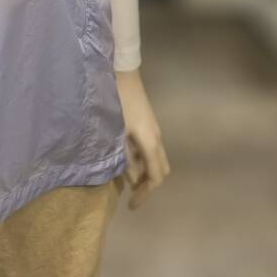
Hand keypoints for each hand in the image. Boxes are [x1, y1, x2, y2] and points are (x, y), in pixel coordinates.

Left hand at [114, 67, 168, 209]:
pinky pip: (150, 148)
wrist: (120, 71)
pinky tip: (126, 158)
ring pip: (156, 158)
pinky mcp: (148, 122)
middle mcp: (157, 137)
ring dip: (145, 171)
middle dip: (148, 184)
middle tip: (132, 193)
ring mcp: (154, 128)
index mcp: (150, 142)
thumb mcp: (115, 133)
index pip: (155, 177)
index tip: (131, 205)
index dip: (145, 194)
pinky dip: (142, 159)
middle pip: (161, 169)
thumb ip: (124, 158)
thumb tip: (131, 178)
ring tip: (125, 177)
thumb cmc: (115, 101)